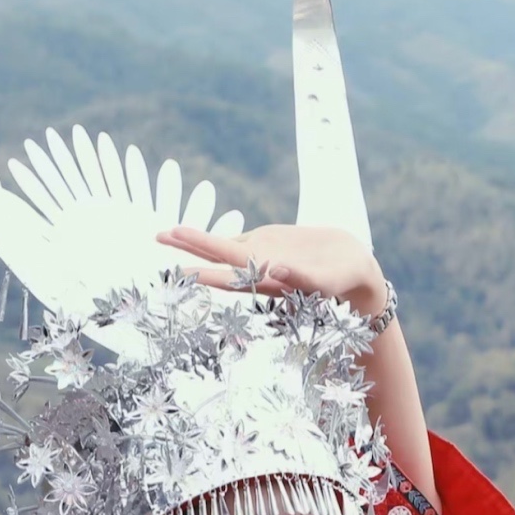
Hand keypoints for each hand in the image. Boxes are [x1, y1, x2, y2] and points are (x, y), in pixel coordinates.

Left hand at [158, 219, 386, 316]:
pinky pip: (238, 240)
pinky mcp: (268, 244)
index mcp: (270, 279)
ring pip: (223, 247)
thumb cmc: (344, 281)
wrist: (353, 270)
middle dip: (191, 247)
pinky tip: (193, 236)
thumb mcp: (326, 281)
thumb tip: (275, 269)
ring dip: (196, 241)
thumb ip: (302, 277)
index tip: (184, 262)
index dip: (208, 263)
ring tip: (167, 232)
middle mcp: (259, 269)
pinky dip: (216, 238)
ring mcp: (261, 256)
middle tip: (160, 236)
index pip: (232, 270)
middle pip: (220, 256)